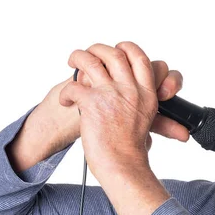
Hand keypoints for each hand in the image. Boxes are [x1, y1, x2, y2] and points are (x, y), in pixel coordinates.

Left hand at [58, 42, 186, 180]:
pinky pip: (74, 86)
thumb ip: (145, 109)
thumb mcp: (147, 123)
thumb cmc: (131, 150)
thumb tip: (148, 110)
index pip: (140, 58)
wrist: (122, 165)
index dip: (127, 49)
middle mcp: (131, 90)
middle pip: (115, 53)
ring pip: (92, 61)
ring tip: (73, 61)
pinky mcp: (93, 103)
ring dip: (79, 57)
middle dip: (98, 49)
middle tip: (89, 55)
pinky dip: (67, 92)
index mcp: (146, 94)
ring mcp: (112, 95)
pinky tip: (67, 100)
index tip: (117, 51)